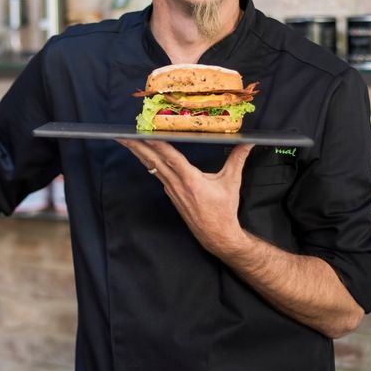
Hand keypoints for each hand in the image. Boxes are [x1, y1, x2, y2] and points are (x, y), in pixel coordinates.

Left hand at [116, 138, 254, 255]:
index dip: (157, 145)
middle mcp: (177, 185)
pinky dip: (149, 162)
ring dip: (139, 154)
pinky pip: (157, 174)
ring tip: (125, 142)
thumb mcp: (232, 182)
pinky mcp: (171, 194)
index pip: (171, 158)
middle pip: (154, 162)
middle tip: (121, 136)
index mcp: (191, 180)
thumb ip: (238, 159)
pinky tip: (143, 155)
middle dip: (137, 147)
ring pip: (152, 167)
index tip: (145, 135)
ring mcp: (171, 190)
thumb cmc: (224, 210)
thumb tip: (249, 142)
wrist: (216, 236)